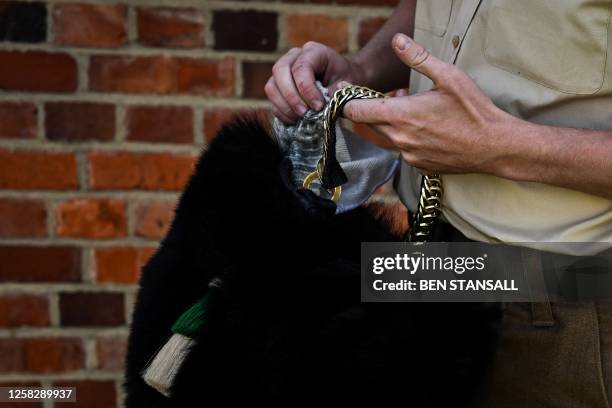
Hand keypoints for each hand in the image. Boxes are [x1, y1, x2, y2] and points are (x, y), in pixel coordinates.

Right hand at [265, 41, 367, 123]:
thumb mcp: (345, 85)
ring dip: (285, 106)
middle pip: (279, 71)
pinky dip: (282, 112)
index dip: (307, 90)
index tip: (319, 106)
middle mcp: (294, 56)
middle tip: (305, 113)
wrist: (341, 79)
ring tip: (302, 118)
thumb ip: (333, 95)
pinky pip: (272, 99)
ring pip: (272, 86)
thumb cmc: (344, 79)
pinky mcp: (278, 85)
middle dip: (291, 97)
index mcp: (313, 51)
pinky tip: (296, 120)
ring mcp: (283, 70)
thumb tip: (318, 109)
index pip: (300, 67)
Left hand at [344, 34, 515, 174]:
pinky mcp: (418, 165)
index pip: (356, 111)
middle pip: (369, 124)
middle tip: (394, 97)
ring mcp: (408, 155)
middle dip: (374, 109)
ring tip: (414, 112)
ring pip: (386, 137)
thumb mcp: (448, 77)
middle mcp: (399, 139)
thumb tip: (398, 41)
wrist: (495, 146)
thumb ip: (418, 58)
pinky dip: (406, 138)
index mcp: (401, 115)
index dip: (347, 101)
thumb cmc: (474, 111)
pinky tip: (426, 129)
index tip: (345, 92)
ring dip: (390, 124)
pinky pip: (402, 150)